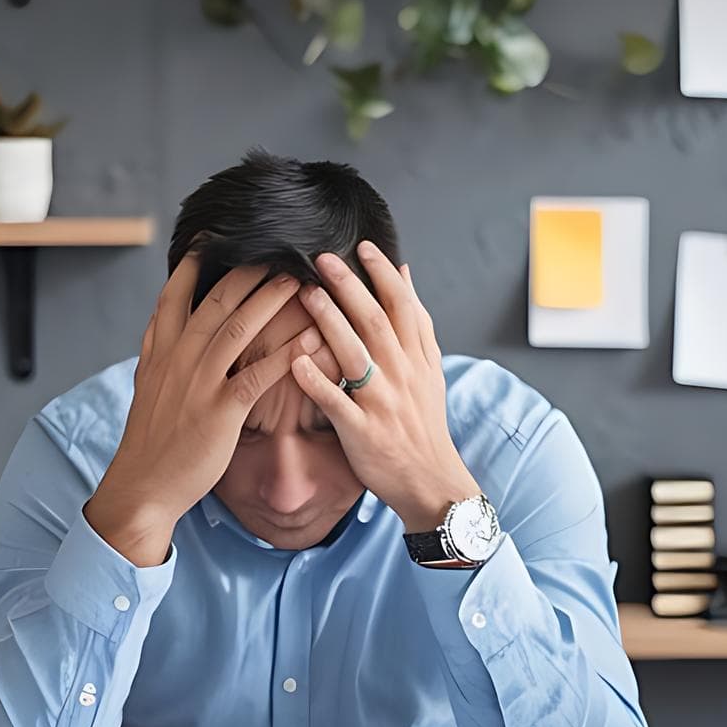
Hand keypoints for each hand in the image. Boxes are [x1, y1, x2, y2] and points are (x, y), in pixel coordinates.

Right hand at [86, 257, 323, 565]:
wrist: (144, 484)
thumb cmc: (152, 437)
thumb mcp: (147, 383)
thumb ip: (156, 347)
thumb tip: (162, 316)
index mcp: (161, 350)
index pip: (176, 294)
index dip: (196, 264)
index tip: (215, 237)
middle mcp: (178, 359)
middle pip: (215, 302)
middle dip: (247, 272)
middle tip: (276, 248)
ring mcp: (199, 383)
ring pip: (238, 329)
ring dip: (271, 301)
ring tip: (299, 280)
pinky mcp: (220, 411)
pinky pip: (258, 376)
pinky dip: (286, 355)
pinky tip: (311, 341)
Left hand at [291, 243, 480, 533]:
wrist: (430, 480)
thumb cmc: (423, 421)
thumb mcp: (430, 368)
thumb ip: (416, 321)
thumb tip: (405, 274)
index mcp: (416, 358)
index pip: (402, 306)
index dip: (383, 274)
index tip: (363, 247)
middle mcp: (401, 375)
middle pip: (375, 321)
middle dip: (350, 287)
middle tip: (323, 258)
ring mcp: (381, 403)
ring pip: (355, 355)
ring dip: (330, 322)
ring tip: (306, 294)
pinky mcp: (362, 431)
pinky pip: (337, 403)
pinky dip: (318, 381)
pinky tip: (296, 361)